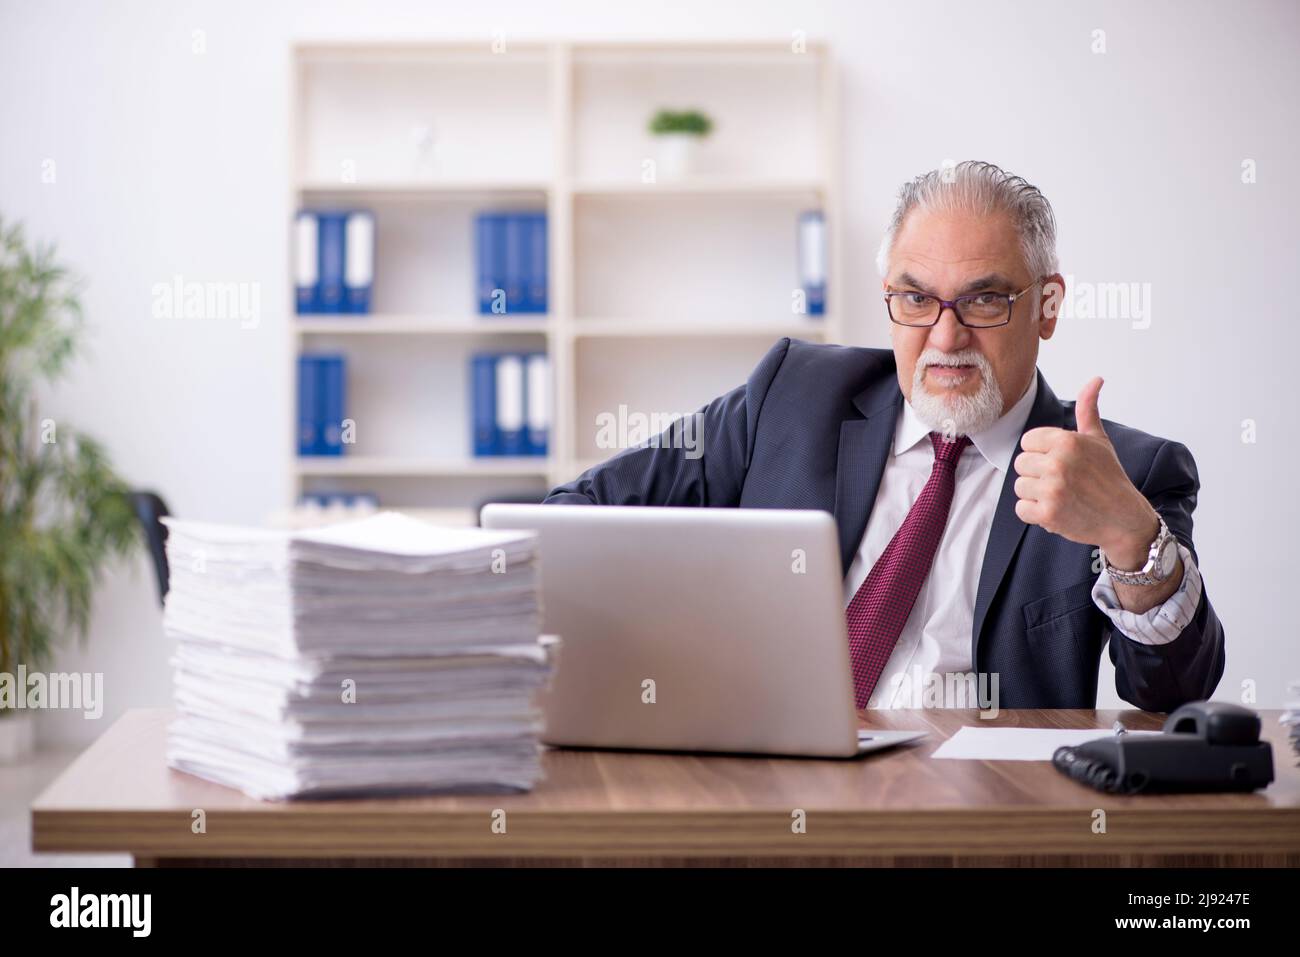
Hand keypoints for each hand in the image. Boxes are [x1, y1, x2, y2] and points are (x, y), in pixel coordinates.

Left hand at [1013, 377, 1158, 568]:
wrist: (1123, 518)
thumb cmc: (1109, 477)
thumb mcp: (1099, 440)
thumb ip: (1088, 409)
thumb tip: (1095, 379)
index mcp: (1066, 441)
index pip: (1027, 442)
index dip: (1041, 454)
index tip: (1060, 463)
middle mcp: (1058, 463)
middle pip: (1021, 464)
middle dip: (1038, 474)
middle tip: (1063, 482)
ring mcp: (1052, 490)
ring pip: (1020, 487)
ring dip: (1036, 495)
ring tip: (1061, 496)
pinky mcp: (1048, 514)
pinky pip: (1021, 509)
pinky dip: (1035, 514)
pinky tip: (1057, 510)